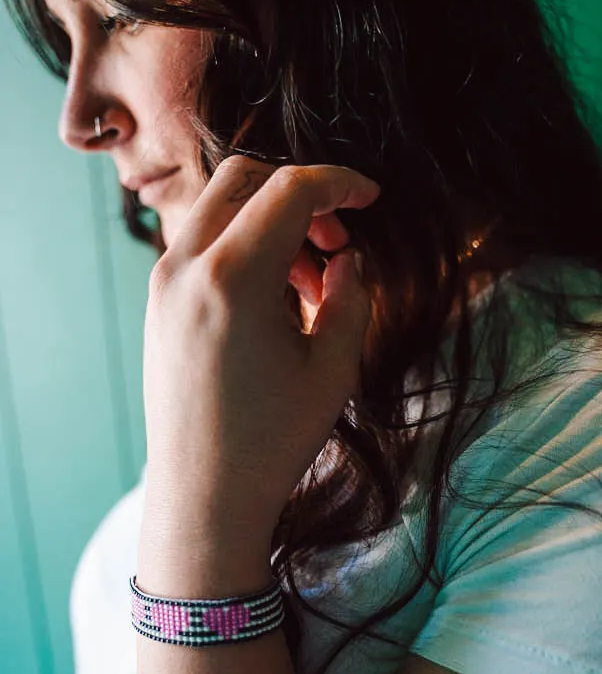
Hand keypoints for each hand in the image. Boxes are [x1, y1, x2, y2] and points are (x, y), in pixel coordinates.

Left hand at [140, 155, 380, 549]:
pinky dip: (243, 246)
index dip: (339, 182)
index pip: (289, 189)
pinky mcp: (158, 304)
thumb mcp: (334, 368)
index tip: (370, 198)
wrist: (204, 495)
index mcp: (233, 278)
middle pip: (244, 177)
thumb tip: (346, 259)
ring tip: (311, 286)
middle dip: (300, 192)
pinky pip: (202, 244)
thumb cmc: (272, 441)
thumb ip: (350, 296)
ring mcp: (163, 284)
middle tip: (337, 241)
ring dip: (271, 222)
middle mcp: (185, 267)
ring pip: (219, 208)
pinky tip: (276, 299)